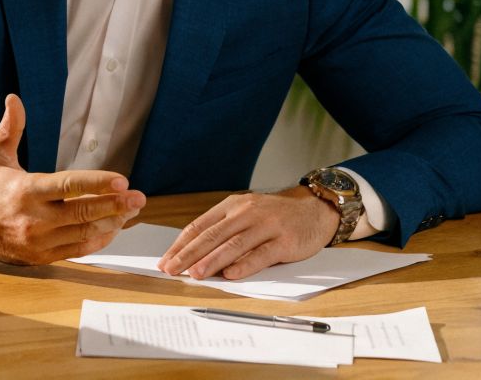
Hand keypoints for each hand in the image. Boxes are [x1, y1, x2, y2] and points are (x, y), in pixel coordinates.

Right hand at [0, 94, 145, 264]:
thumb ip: (10, 128)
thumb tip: (14, 98)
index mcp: (25, 189)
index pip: (67, 185)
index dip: (96, 184)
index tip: (122, 180)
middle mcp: (33, 217)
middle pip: (82, 213)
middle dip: (114, 205)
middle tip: (139, 198)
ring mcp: (37, 240)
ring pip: (83, 233)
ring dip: (111, 223)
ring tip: (131, 211)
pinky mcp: (40, 256)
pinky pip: (76, 250)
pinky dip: (97, 240)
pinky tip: (112, 228)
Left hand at [157, 186, 338, 279]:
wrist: (314, 208)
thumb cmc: (275, 216)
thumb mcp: (246, 214)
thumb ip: (224, 231)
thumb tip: (195, 255)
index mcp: (232, 206)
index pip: (199, 226)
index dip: (180, 244)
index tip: (165, 260)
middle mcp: (247, 213)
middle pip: (212, 235)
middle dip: (188, 254)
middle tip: (171, 269)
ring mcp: (267, 226)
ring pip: (233, 244)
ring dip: (211, 261)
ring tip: (195, 274)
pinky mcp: (285, 241)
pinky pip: (261, 254)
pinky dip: (244, 265)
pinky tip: (230, 274)